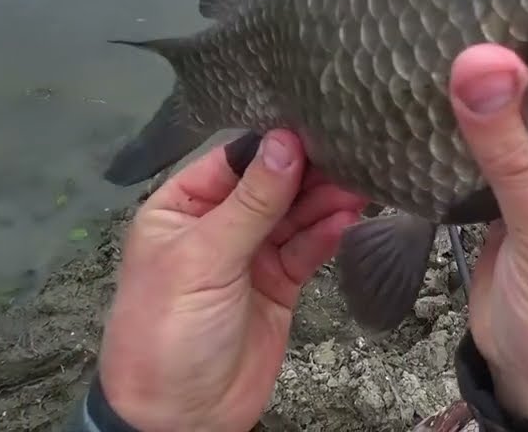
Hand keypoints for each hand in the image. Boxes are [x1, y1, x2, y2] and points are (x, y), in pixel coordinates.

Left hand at [96, 131, 367, 431]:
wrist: (179, 418)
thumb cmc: (168, 330)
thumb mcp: (203, 260)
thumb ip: (251, 202)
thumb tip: (287, 142)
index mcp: (181, 208)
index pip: (233, 160)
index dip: (273, 145)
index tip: (315, 125)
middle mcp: (217, 225)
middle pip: (271, 185)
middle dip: (307, 171)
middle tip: (350, 153)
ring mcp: (250, 255)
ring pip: (295, 214)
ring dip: (325, 200)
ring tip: (359, 183)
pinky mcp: (279, 284)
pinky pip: (307, 248)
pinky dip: (328, 233)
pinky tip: (348, 217)